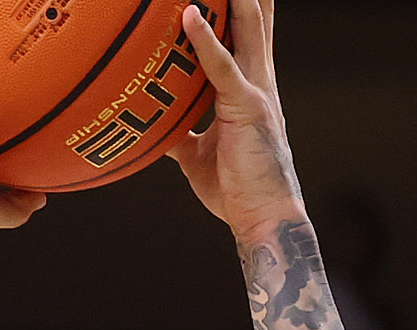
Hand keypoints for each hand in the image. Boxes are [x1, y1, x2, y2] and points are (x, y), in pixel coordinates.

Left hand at [169, 0, 305, 242]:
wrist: (263, 221)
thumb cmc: (236, 190)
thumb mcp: (198, 156)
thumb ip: (180, 132)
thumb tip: (154, 125)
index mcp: (249, 85)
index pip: (245, 30)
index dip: (236, 1)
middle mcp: (258, 78)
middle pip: (254, 15)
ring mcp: (255, 89)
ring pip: (245, 26)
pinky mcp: (247, 107)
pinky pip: (222, 67)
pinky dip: (205, 40)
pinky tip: (188, 16)